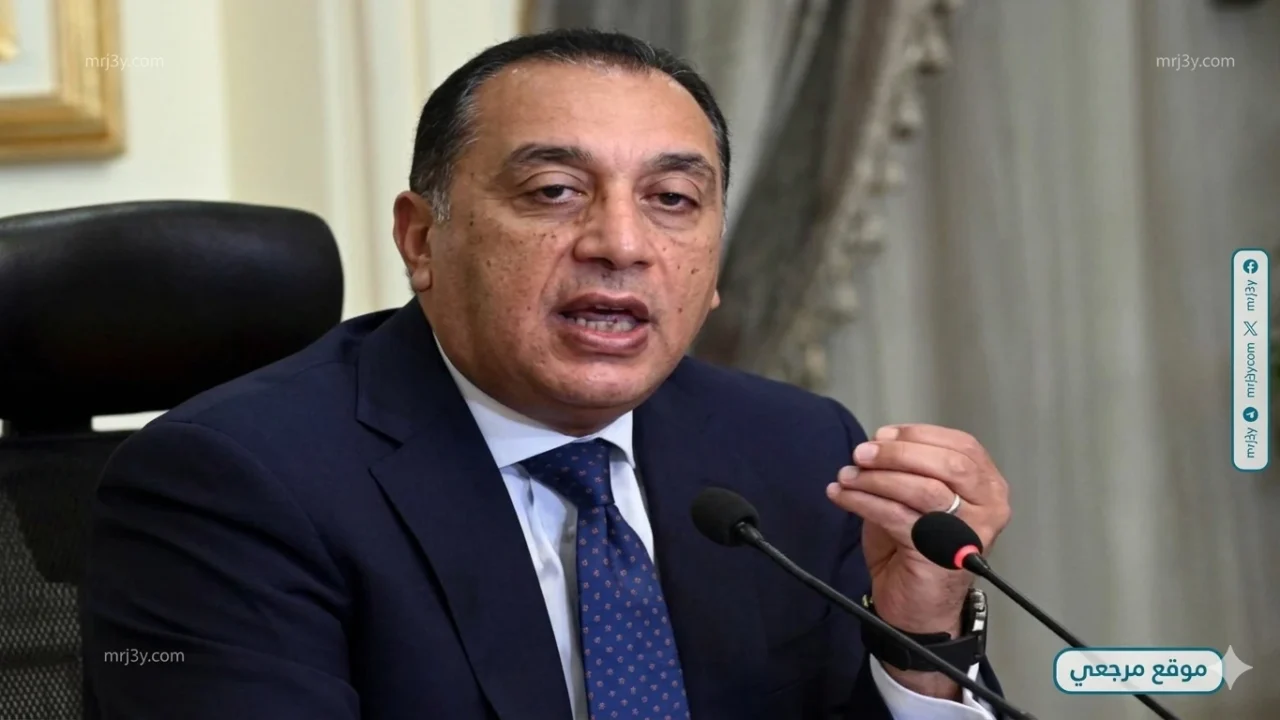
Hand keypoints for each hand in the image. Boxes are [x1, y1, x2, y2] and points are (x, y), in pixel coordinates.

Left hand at [826, 424, 1010, 696]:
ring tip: (847, 477)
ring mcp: (970, 533)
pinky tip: (842, 496)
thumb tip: (877, 442)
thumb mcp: (918, 497)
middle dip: (897, 453)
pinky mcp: (940, 555)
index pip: (961, 446)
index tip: (882, 434)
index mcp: (988, 487)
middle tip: (861, 454)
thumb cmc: (917, 548)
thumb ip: (909, 468)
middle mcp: (989, 508)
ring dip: (876, 478)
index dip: (918, 435)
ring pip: (922, 488)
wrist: (917, 607)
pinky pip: (897, 515)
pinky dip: (864, 501)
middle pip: (946, 464)